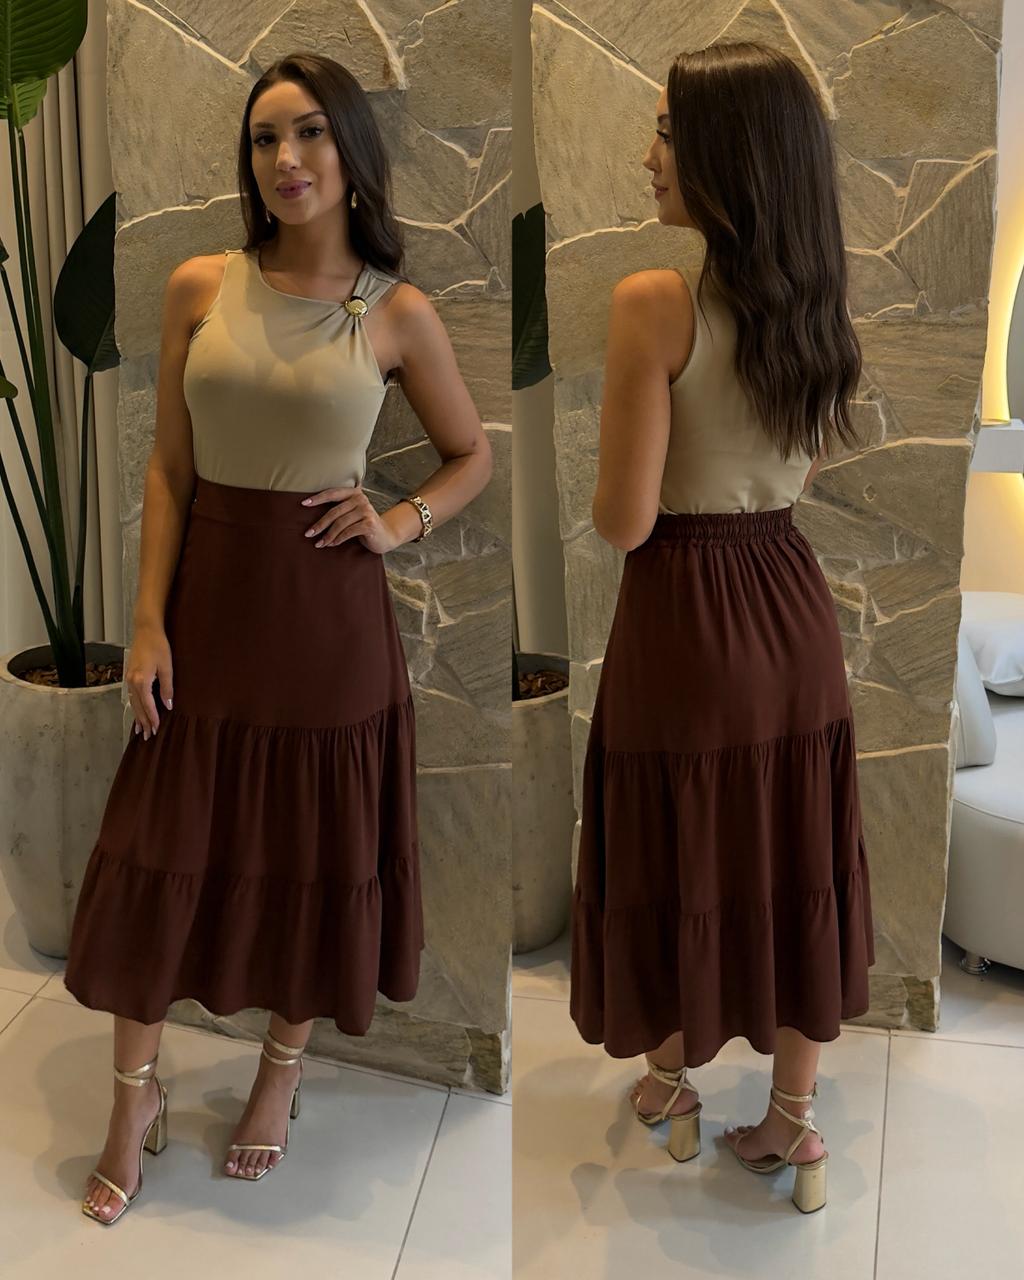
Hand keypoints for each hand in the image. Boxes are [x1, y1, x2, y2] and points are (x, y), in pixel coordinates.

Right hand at [126, 621, 173, 739]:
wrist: (145, 630)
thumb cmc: (159, 647)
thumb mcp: (167, 667)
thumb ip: (167, 687)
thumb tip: (168, 705)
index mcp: (141, 681)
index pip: (147, 705)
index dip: (152, 718)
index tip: (156, 730)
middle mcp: (132, 682)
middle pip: (137, 707)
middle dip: (143, 722)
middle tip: (147, 736)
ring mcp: (128, 678)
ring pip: (132, 703)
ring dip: (137, 716)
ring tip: (140, 730)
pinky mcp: (129, 675)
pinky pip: (131, 696)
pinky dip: (134, 706)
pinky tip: (137, 712)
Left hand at [300, 484, 401, 555]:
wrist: (385, 536)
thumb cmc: (363, 525)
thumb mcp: (351, 514)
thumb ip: (338, 510)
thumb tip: (312, 517)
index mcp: (354, 493)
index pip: (332, 493)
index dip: (317, 498)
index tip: (303, 504)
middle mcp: (361, 499)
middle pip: (334, 512)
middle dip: (320, 524)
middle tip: (308, 534)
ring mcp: (366, 511)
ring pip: (340, 523)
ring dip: (328, 535)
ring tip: (319, 544)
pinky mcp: (369, 524)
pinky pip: (349, 532)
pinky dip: (338, 539)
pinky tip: (332, 544)